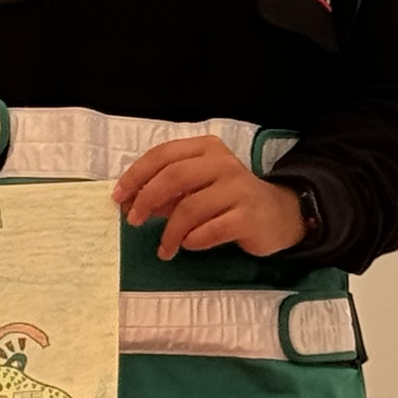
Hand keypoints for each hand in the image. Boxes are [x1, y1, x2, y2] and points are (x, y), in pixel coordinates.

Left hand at [112, 136, 308, 259]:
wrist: (280, 214)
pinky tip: (189, 246)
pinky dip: (192, 240)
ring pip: (189, 209)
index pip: (162, 155)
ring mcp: (237, 189)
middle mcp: (222, 163)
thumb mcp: (197, 189)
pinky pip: (209, 231)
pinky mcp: (247, 217)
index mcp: (206, 149)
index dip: (135, 176)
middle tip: (133, 221)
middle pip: (173, 177)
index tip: (118, 198)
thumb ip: (166, 192)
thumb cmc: (230, 199)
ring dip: (169, 233)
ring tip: (164, 249)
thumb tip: (130, 203)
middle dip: (146, 200)